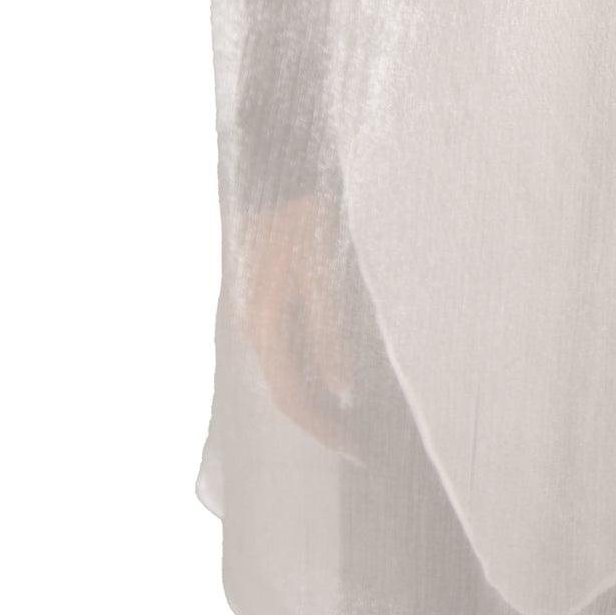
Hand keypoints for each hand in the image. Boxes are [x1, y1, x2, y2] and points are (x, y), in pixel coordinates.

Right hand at [240, 193, 359, 456]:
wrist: (281, 164)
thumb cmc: (306, 213)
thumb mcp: (325, 271)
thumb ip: (330, 331)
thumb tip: (341, 388)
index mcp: (264, 324)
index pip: (292, 396)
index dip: (323, 428)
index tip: (357, 450)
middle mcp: (254, 325)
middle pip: (285, 390)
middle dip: (320, 421)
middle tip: (361, 442)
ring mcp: (258, 311)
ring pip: (284, 371)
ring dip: (316, 399)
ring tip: (353, 418)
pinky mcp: (268, 297)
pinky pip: (286, 349)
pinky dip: (310, 371)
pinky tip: (334, 374)